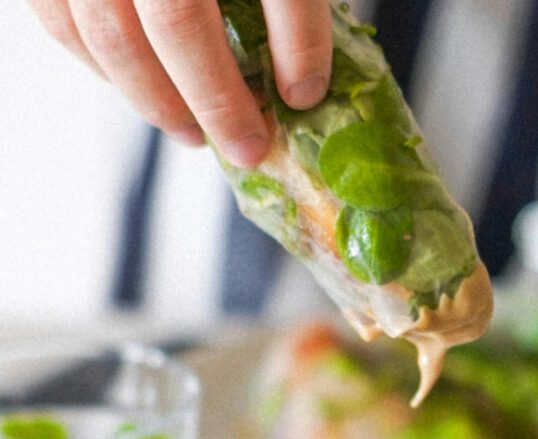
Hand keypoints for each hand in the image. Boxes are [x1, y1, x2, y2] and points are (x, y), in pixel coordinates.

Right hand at [26, 0, 333, 165]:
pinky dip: (98, 65)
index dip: (298, 43)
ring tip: (193, 132)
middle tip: (249, 146)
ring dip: (155, 98)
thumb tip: (304, 68)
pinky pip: (57, 17)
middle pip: (178, 19)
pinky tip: (136, 89)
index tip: (305, 94)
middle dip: (218, 98)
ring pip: (110, 32)